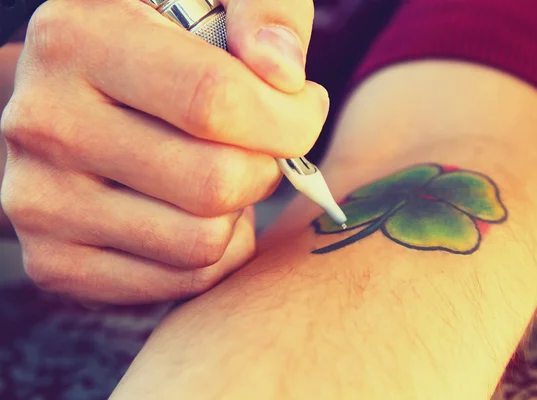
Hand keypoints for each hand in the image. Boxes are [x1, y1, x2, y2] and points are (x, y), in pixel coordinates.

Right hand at [0, 0, 327, 303]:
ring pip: (202, 241)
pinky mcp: (56, 262)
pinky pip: (181, 280)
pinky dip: (215, 252)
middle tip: (257, 145)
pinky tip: (196, 211)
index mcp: (78, 38)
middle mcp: (44, 124)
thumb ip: (264, 9)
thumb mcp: (216, 0)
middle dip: (264, 167)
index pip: (215, 101)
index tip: (302, 107)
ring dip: (239, 213)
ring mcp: (39, 203)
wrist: (92, 107)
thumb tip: (282, 74)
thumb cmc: (170, 53)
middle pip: (214, 182)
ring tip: (221, 173)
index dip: (289, 117)